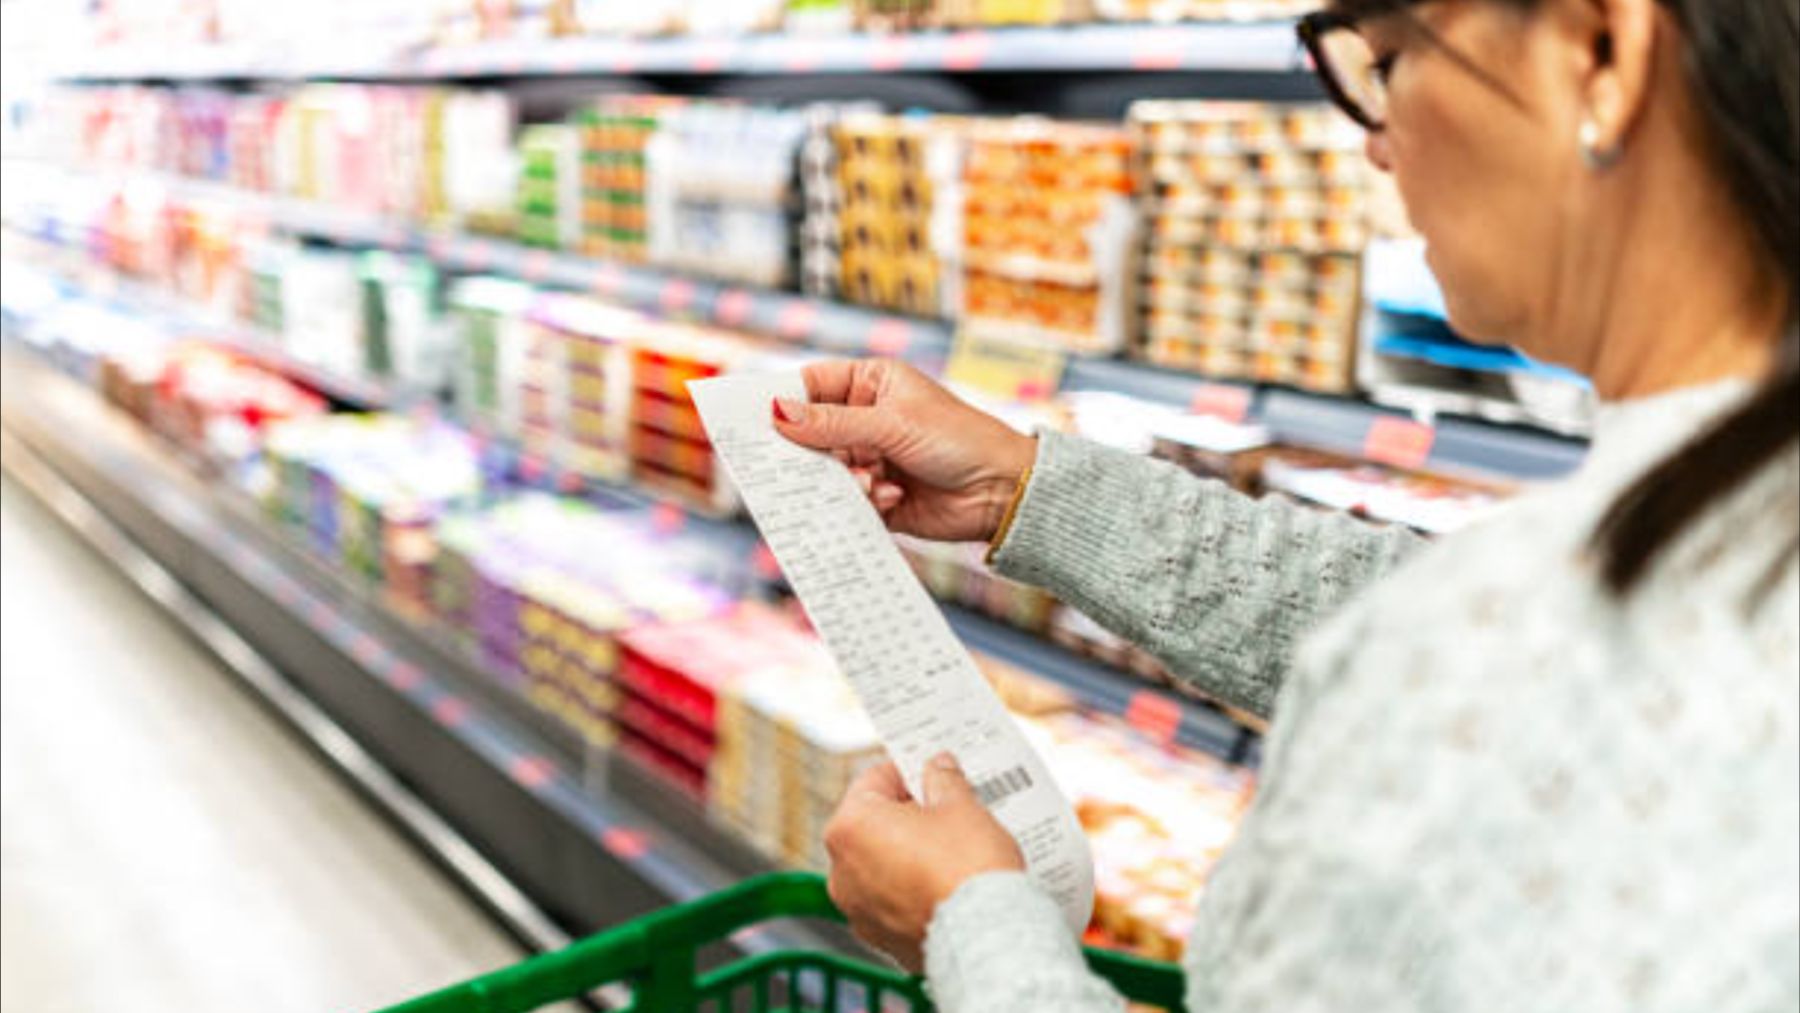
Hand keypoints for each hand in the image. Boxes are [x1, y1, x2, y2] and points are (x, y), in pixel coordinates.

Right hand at [773, 359, 1036, 542]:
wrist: (1003, 491)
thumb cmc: (960, 440)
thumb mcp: (892, 424)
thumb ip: (832, 424)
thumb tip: (778, 413)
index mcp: (872, 384)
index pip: (812, 385)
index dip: (783, 400)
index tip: (755, 418)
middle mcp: (868, 420)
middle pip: (812, 434)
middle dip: (810, 452)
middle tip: (798, 465)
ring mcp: (871, 459)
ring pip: (827, 471)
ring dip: (843, 480)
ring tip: (869, 483)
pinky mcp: (878, 497)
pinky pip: (847, 501)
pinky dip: (862, 502)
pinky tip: (892, 499)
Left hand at [823, 753, 1026, 972]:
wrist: (986, 938)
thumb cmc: (967, 872)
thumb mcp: (961, 807)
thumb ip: (943, 780)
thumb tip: (938, 768)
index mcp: (850, 827)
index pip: (874, 779)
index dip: (907, 770)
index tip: (929, 770)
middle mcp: (841, 870)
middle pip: (873, 824)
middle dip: (908, 814)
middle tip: (946, 808)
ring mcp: (858, 909)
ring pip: (881, 865)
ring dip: (908, 852)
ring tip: (950, 848)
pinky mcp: (880, 937)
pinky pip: (892, 901)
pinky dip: (912, 890)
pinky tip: (945, 882)